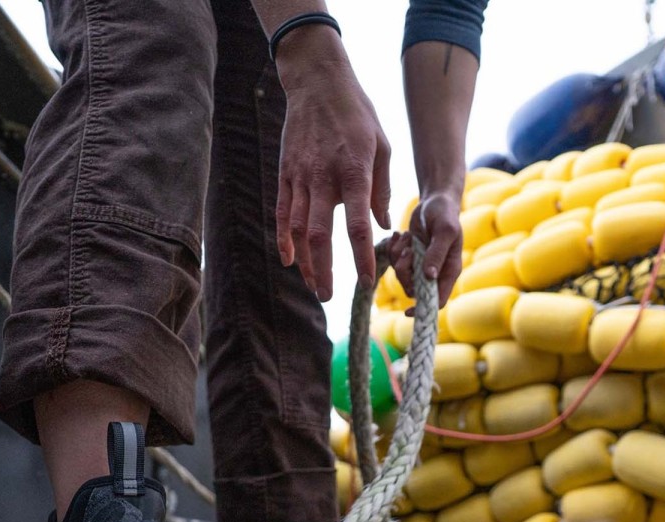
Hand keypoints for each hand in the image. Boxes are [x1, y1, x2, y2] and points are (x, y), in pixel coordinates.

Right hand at [276, 59, 390, 301]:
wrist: (317, 81)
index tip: (366, 281)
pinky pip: (282, 213)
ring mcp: (300, 177)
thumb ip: (381, 189)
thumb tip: (380, 226)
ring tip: (312, 285)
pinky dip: (283, 239)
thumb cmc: (357, 114)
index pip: (356, 225)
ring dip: (304, 262)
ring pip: (297, 229)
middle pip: (319, 235)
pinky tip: (289, 260)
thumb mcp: (382, 147)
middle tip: (328, 297)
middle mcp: (323, 178)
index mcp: (354, 173)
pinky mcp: (285, 174)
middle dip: (323, 270)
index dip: (360, 257)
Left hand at [389, 191, 462, 309]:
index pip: (439, 300)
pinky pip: (394, 263)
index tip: (407, 311)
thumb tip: (430, 276)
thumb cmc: (445, 214)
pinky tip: (398, 235)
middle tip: (407, 251)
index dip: (423, 309)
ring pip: (402, 276)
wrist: (434, 201)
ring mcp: (421, 266)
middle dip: (405, 272)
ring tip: (405, 237)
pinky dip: (393, 249)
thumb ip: (437, 253)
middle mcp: (435, 272)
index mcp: (449, 271)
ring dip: (398, 258)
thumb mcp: (444, 231)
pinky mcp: (409, 258)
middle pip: (414, 289)